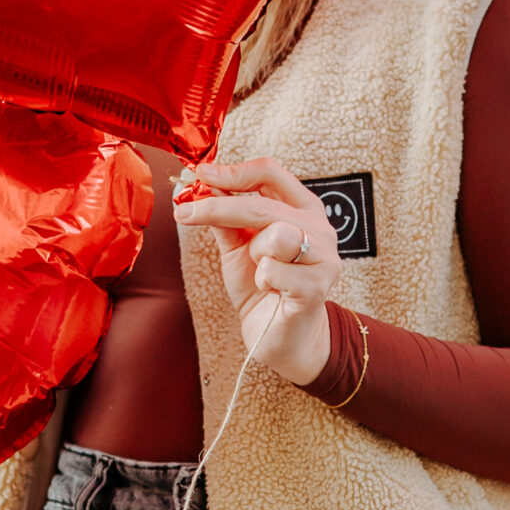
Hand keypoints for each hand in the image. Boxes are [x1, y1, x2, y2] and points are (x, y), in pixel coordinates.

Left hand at [173, 156, 340, 385]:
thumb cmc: (261, 287)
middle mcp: (319, 227)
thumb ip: (224, 216)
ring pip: (275, 235)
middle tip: (185, 214)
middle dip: (219, 209)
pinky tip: (273, 292)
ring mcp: (324, 256)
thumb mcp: (237, 246)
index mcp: (302, 208)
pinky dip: (264, 281)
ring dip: (255, 255)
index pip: (270, 172)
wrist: (278, 338)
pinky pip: (274, 270)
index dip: (234, 171)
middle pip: (263, 204)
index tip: (201, 174)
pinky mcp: (317, 286)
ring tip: (263, 272)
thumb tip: (200, 184)